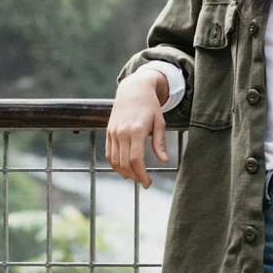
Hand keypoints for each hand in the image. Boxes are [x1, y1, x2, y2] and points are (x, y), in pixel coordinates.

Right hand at [105, 68, 169, 188]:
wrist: (133, 89)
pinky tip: (124, 169)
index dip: (141, 174)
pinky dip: (115, 165)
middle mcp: (122, 132)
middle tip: (144, 182)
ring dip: (124, 172)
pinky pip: (109, 154)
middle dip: (134, 176)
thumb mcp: (159, 122)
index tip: (148, 182)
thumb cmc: (150, 106)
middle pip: (125, 163)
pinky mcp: (108, 132)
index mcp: (137, 130)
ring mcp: (113, 132)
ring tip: (135, 177)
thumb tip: (164, 161)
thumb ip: (160, 143)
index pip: (136, 159)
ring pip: (115, 160)